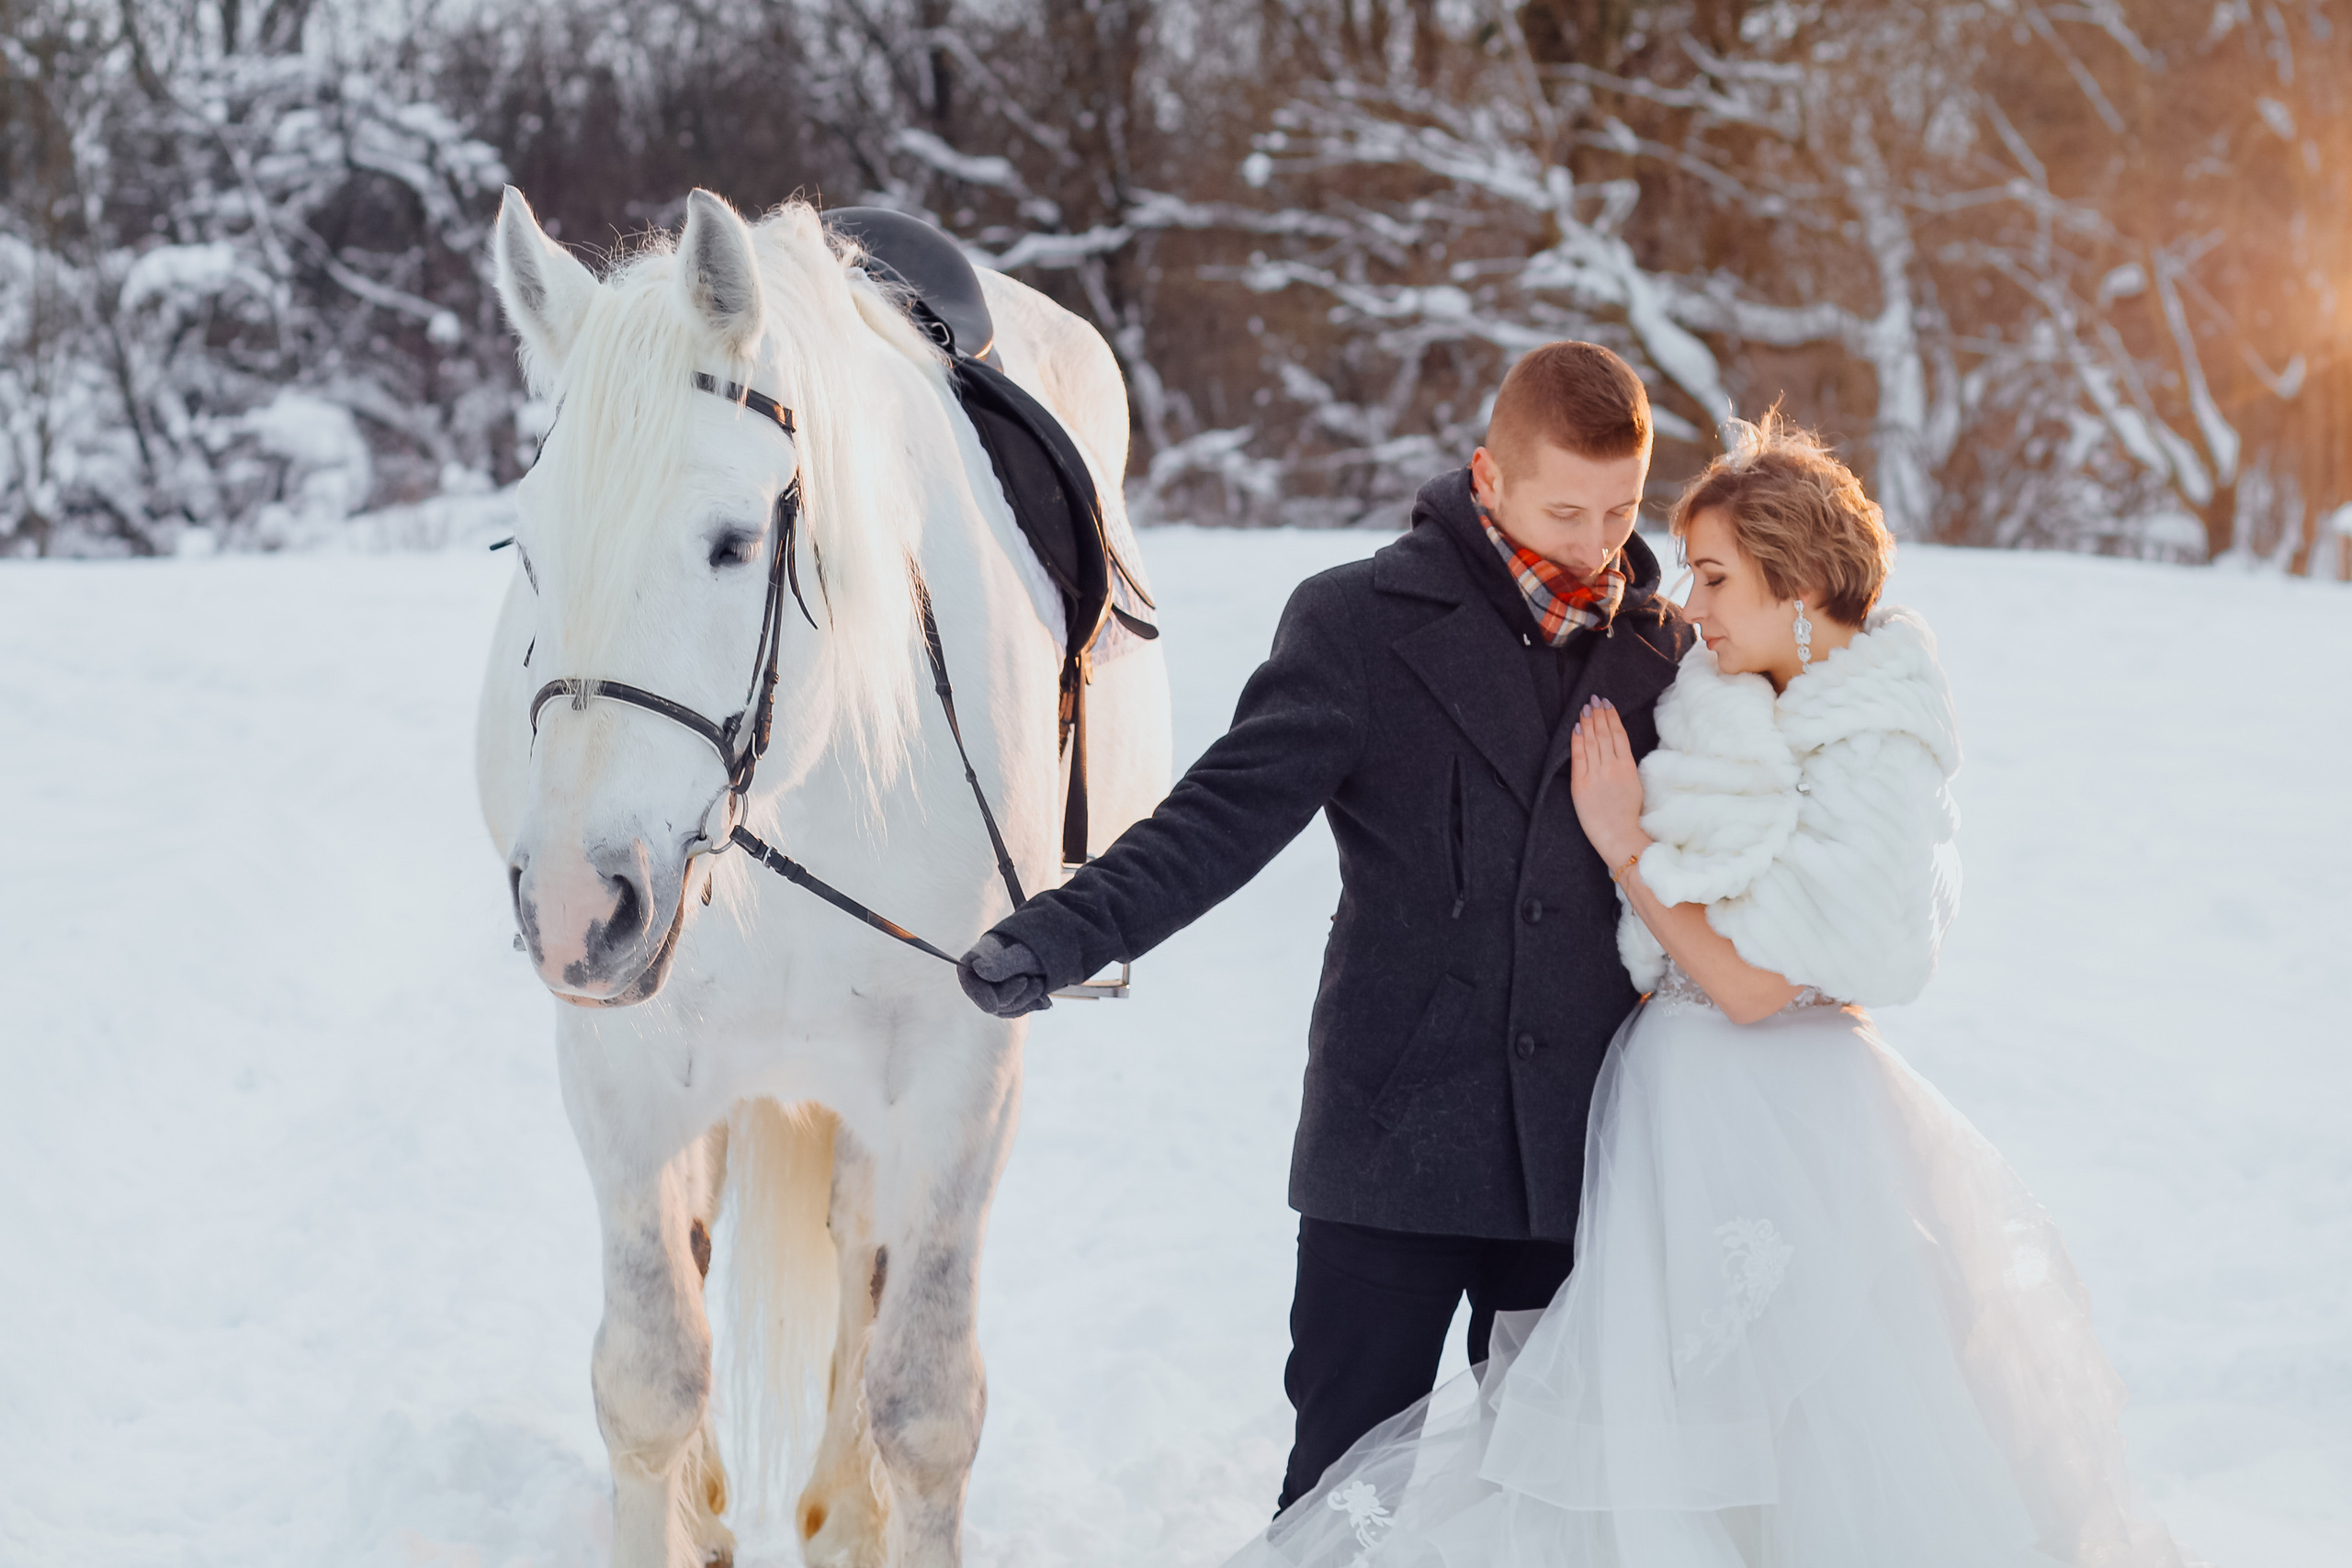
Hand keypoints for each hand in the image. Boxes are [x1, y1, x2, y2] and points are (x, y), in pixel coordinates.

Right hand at [957, 932, 1053, 1017]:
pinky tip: (1045, 1002)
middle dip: (1014, 995)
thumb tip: (978, 968)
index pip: (969, 981)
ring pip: (1005, 1008)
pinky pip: (1017, 1010)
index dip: (979, 994)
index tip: (992, 1006)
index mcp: (975, 959)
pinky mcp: (1010, 997)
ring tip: (1040, 982)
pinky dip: (1031, 1004)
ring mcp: (994, 989)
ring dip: (1026, 999)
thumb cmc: (1034, 945)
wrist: (1050, 943)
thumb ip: (1001, 963)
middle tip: (1036, 982)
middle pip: (990, 999)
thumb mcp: (1020, 953)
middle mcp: (981, 976)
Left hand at [1569, 697, 1648, 867]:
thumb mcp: (1634, 786)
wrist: (1619, 836)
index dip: (1612, 717)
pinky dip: (1577, 740)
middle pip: (1605, 733)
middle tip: (1594, 698)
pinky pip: (1578, 757)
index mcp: (1628, 767)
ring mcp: (1596, 775)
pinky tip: (1576, 727)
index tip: (1607, 704)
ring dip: (1588, 722)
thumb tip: (1617, 752)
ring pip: (1592, 741)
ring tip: (1585, 707)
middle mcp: (1611, 767)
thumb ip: (1625, 767)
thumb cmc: (1628, 816)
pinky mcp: (1580, 784)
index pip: (1619, 735)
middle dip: (1599, 713)